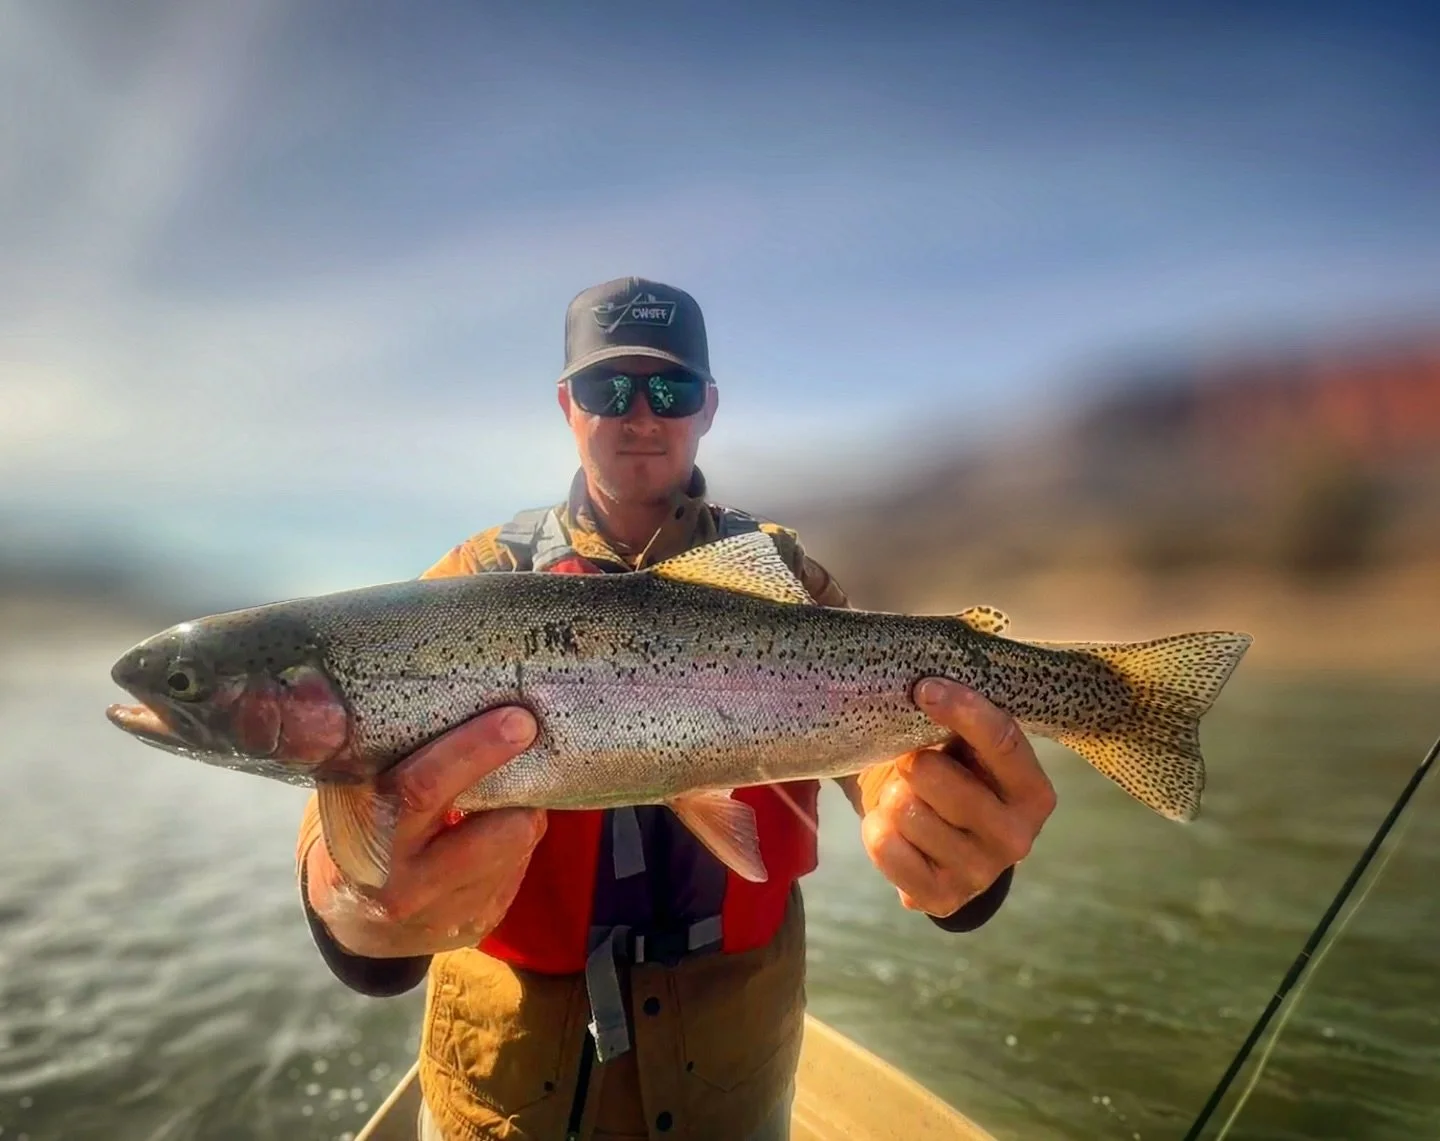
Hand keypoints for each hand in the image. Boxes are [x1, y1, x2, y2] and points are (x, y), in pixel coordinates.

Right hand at [305, 706, 546, 957]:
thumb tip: (448, 689)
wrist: (351, 919)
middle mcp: (404, 884)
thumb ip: (384, 757)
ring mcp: (445, 913)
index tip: (515, 719)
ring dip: (524, 809)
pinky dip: (516, 838)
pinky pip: (517, 869)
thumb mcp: (352, 794)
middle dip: (521, 783)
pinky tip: (495, 825)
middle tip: (532, 733)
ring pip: (515, 846)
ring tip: (507, 787)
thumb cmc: (359, 828)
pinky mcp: (476, 924)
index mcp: (367, 839)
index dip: (473, 752)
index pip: (422, 790)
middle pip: (489, 832)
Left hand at [860, 678, 1055, 916]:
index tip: (923, 688)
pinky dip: (876, 829)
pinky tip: (895, 829)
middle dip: (910, 760)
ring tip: (905, 799)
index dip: (961, 710)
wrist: (941, 845)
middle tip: (912, 763)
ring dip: (890, 796)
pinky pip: (885, 846)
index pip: (1002, 741)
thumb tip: (926, 685)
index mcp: (1033, 793)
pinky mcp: (941, 898)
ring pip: (903, 810)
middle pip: (934, 775)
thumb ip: (962, 721)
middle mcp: (1017, 837)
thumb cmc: (955, 777)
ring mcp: (980, 873)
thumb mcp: (968, 748)